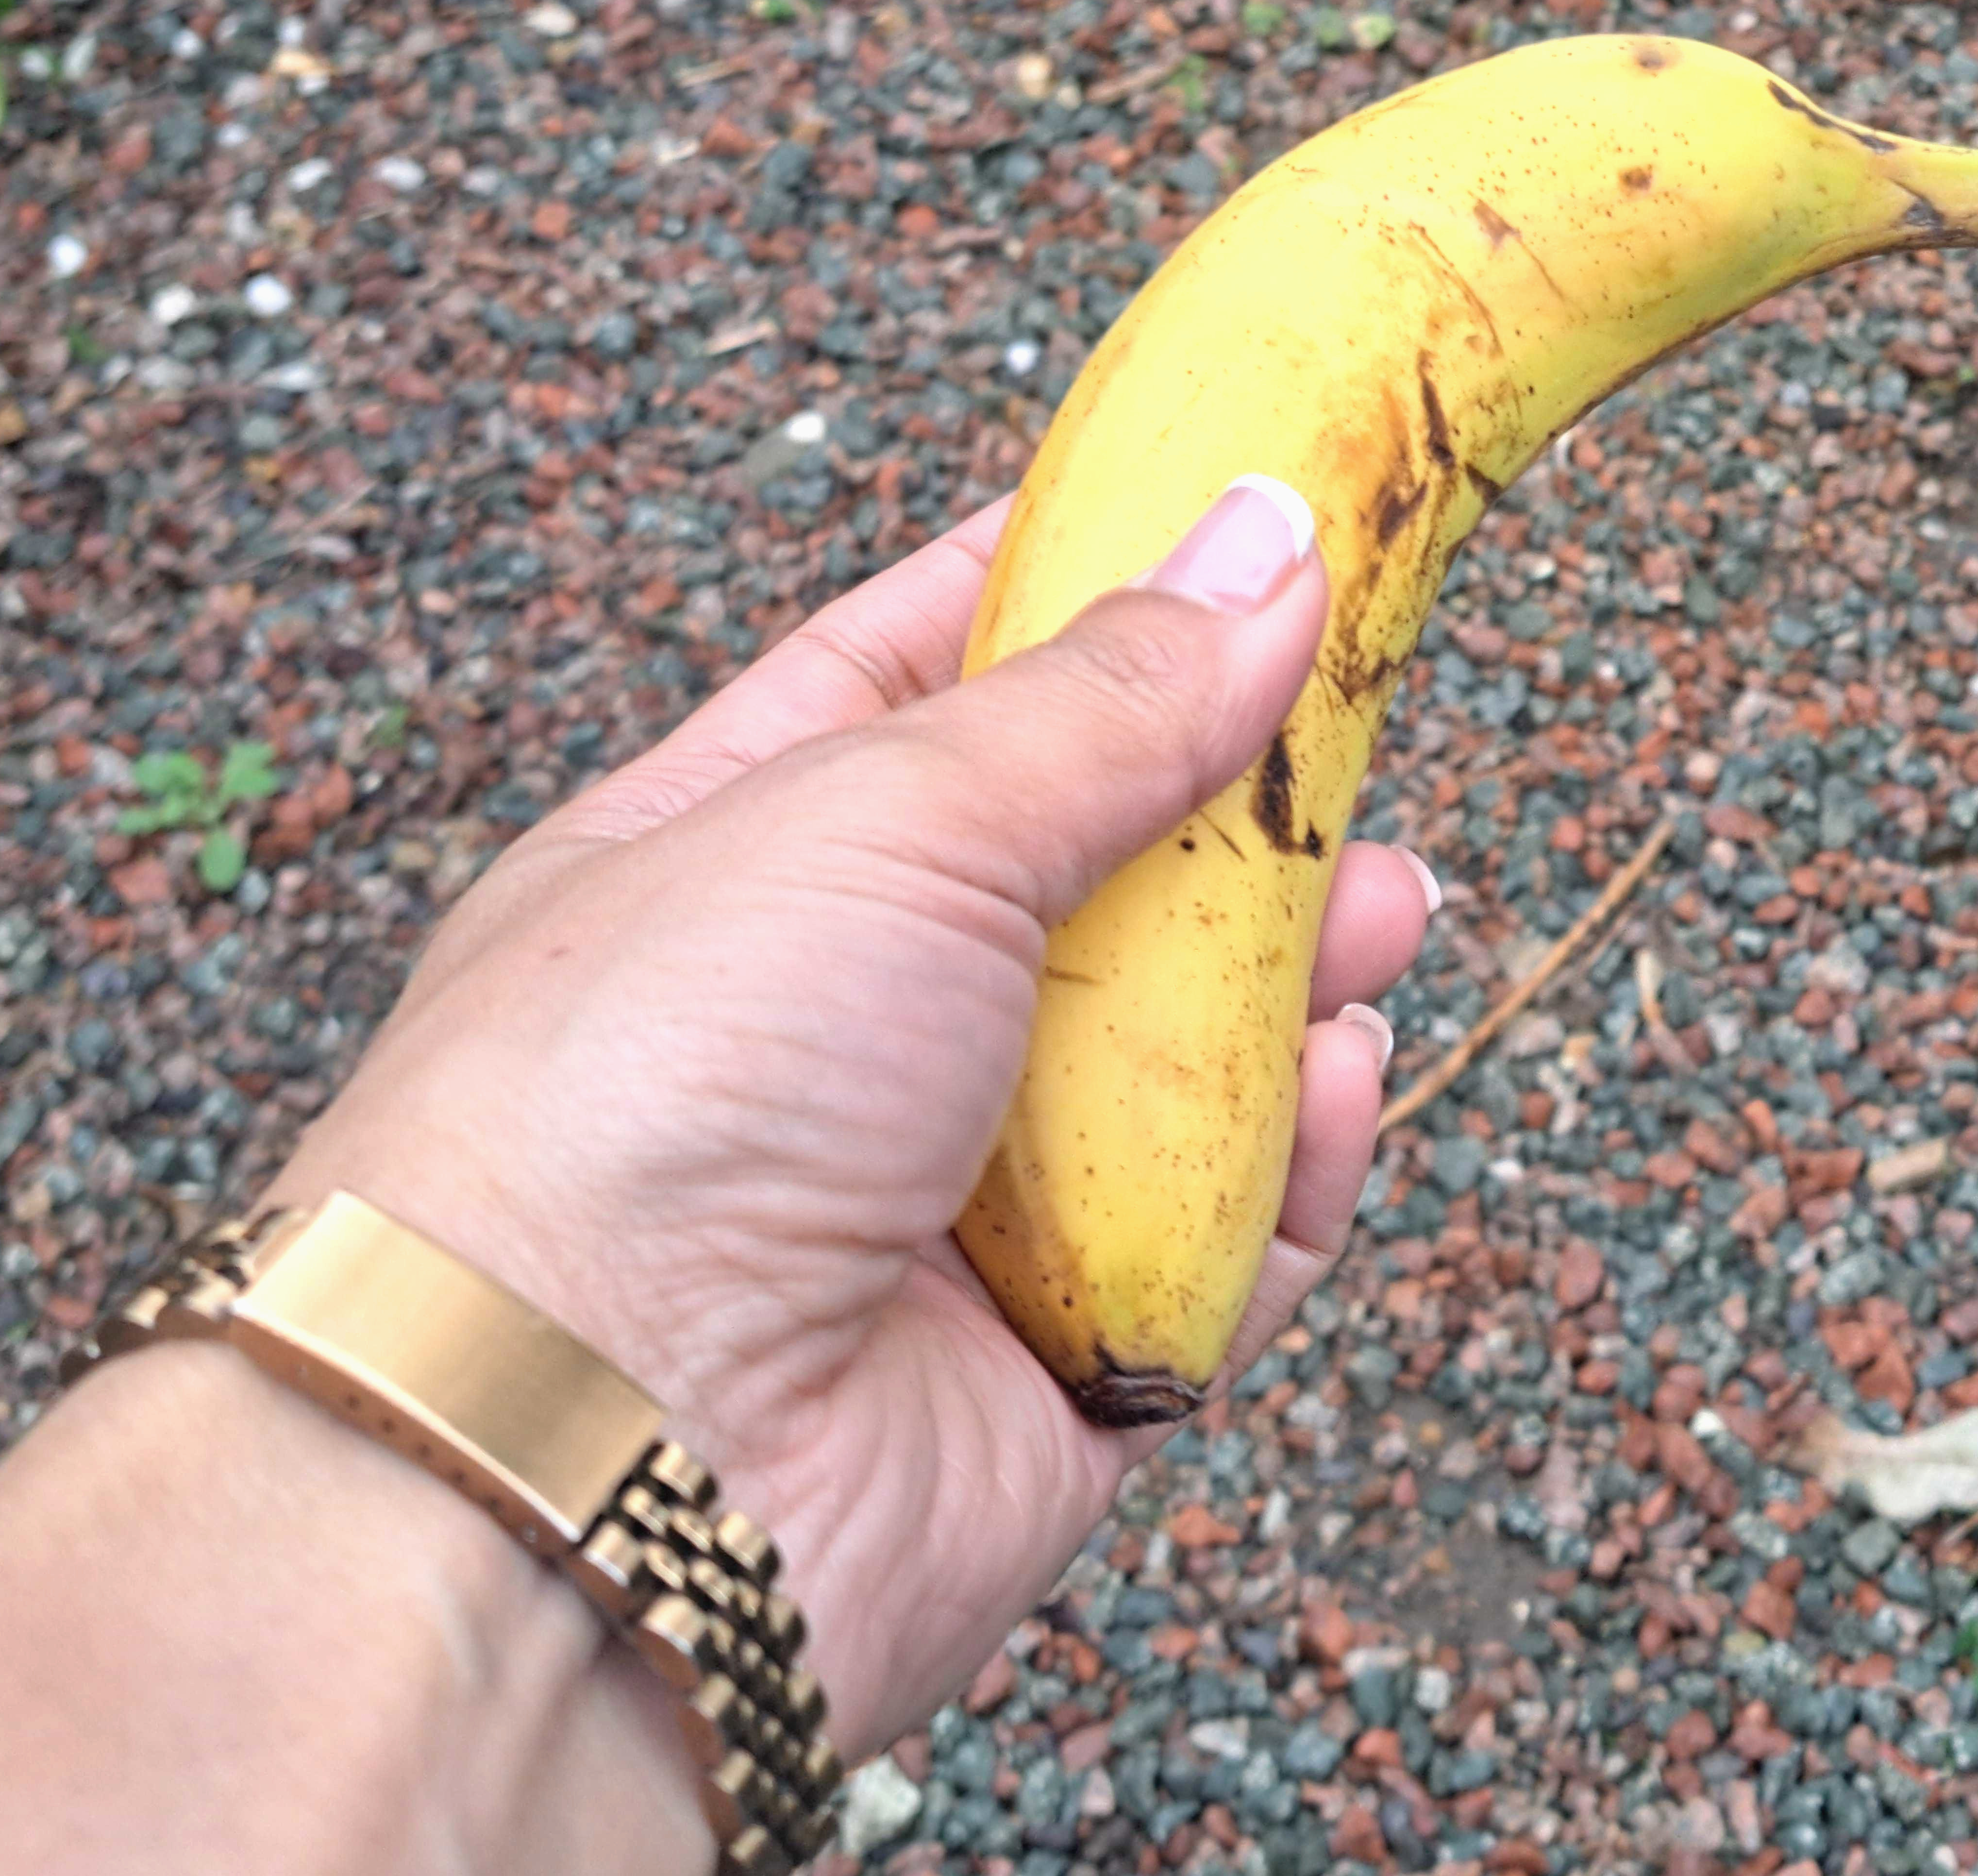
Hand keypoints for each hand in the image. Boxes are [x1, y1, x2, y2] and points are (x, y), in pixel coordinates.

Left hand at [272, 475, 1434, 1755]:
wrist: (591, 1468)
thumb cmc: (652, 1096)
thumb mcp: (882, 812)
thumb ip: (1104, 697)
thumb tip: (1268, 541)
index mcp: (727, 857)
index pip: (912, 677)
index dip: (1065, 591)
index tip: (1219, 509)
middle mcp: (831, 1030)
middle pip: (1082, 877)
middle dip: (1229, 807)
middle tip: (1353, 730)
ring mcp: (943, 1208)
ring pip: (1176, 1067)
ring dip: (1294, 984)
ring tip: (1386, 909)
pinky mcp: (1052, 1372)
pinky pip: (1224, 1251)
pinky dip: (1302, 1172)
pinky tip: (1346, 1081)